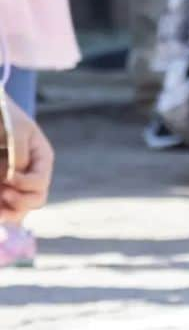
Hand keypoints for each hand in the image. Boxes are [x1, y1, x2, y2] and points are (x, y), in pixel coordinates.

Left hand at [0, 101, 53, 220]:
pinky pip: (6, 209)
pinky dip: (1, 211)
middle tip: (3, 193)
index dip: (24, 183)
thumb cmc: (6, 118)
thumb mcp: (16, 129)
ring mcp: (19, 185)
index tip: (8, 176)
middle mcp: (34, 175)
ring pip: (21, 211)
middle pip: (37, 200)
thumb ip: (19, 153)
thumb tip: (15, 175)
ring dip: (8, 211)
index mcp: (43, 159)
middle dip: (20, 202)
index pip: (40, 182)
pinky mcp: (5, 190)